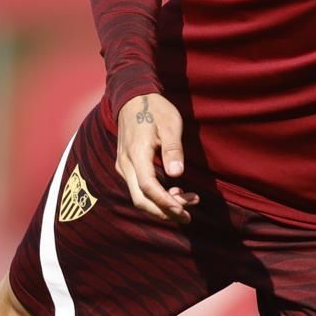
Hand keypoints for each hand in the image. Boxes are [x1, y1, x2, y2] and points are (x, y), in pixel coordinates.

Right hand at [115, 93, 197, 223]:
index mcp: (136, 155)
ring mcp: (124, 167)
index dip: (165, 202)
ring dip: (162, 204)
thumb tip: (176, 174)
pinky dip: (156, 196)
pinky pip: (139, 188)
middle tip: (188, 216)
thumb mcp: (170, 125)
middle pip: (140, 199)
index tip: (183, 211)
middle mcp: (126, 165)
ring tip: (190, 201)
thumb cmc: (155, 110)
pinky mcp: (127, 167)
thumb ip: (172, 150)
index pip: (147, 187)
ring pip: (139, 196)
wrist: (133, 99)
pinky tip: (176, 192)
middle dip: (164, 212)